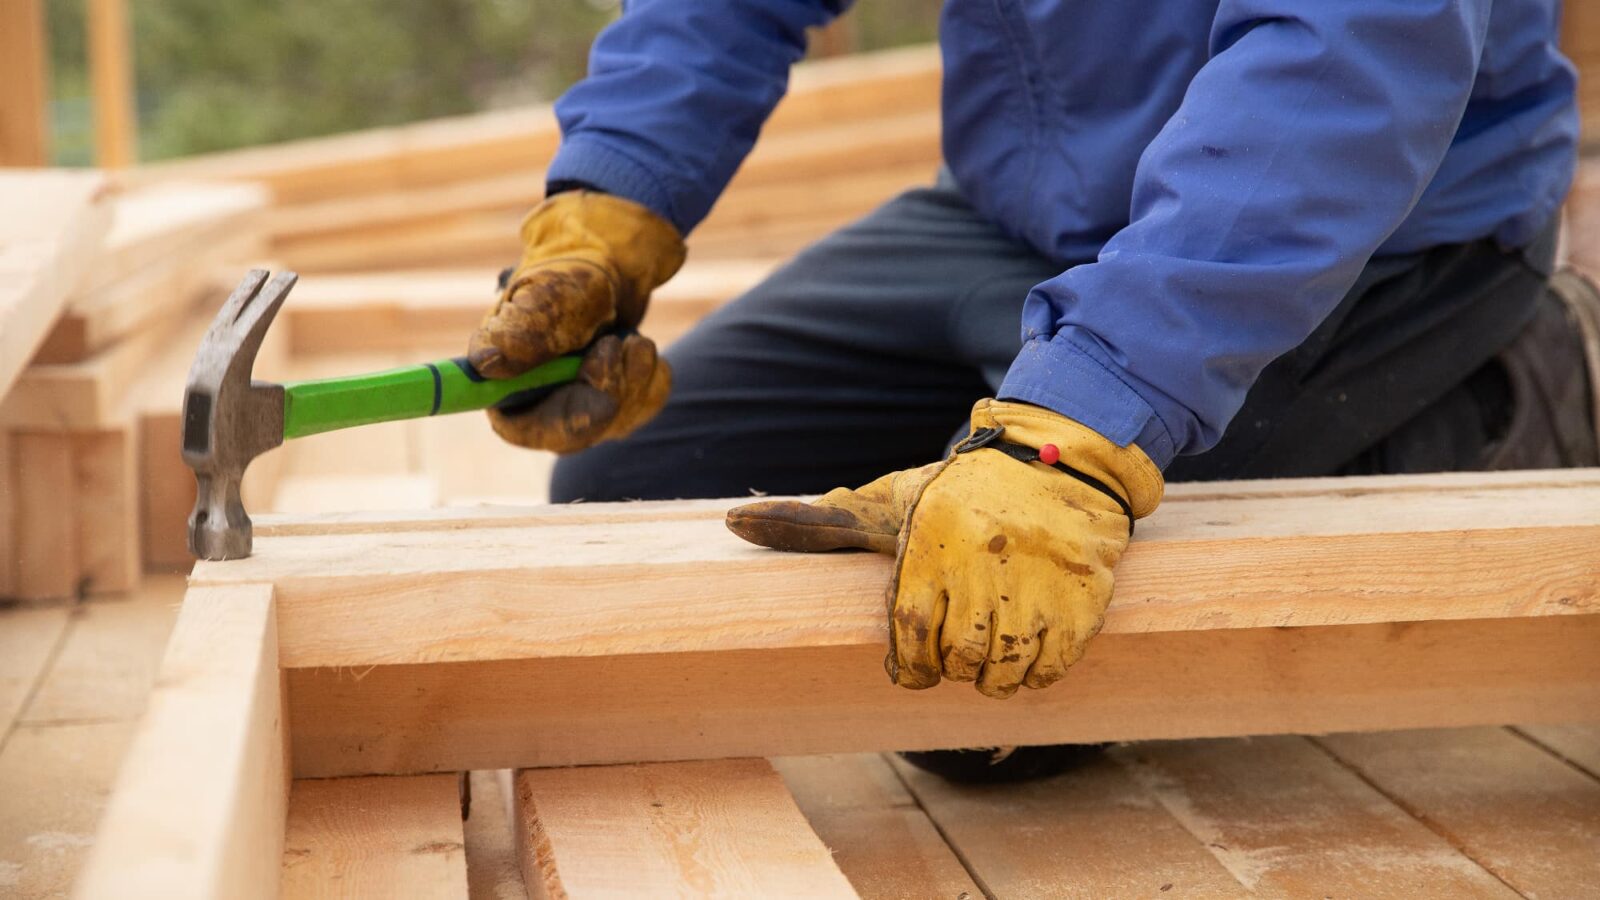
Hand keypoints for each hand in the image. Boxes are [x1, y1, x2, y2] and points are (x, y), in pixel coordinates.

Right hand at [470, 190, 684, 450]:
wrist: (613, 266)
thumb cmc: (572, 276)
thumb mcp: (548, 295)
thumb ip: (521, 330)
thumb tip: (485, 361)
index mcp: (503, 379)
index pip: (521, 429)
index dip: (561, 421)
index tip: (600, 398)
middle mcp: (535, 402)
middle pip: (574, 432)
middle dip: (608, 389)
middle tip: (620, 345)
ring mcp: (575, 410)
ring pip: (613, 423)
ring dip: (633, 379)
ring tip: (635, 339)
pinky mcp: (611, 409)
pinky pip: (640, 411)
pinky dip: (649, 380)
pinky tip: (640, 350)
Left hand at [725, 400, 1162, 696]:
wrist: (1059, 455)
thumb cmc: (960, 489)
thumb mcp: (889, 501)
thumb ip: (816, 524)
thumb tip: (734, 524)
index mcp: (932, 541)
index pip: (912, 632)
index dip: (909, 665)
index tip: (911, 669)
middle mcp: (985, 564)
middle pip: (959, 657)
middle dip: (952, 669)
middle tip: (954, 657)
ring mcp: (1039, 582)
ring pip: (1007, 669)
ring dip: (993, 680)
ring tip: (989, 663)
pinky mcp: (1084, 594)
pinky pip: (1055, 664)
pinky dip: (1037, 675)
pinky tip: (1026, 660)